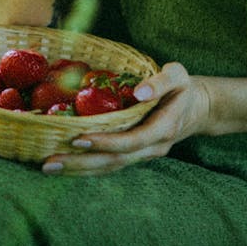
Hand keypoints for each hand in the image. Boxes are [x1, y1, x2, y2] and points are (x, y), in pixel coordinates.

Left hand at [41, 63, 211, 175]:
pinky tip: (65, 164)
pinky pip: (110, 164)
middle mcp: (152, 148)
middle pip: (114, 162)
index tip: (78, 139)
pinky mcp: (134, 154)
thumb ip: (160, 82)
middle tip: (49, 163)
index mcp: (163, 128)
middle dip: (81, 164)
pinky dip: (87, 166)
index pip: (131, 141)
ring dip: (79, 170)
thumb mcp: (178, 75)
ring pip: (109, 168)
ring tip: (49, 168)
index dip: (106, 143)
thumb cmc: (184, 87)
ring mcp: (143, 154)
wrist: (197, 108)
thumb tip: (138, 92)